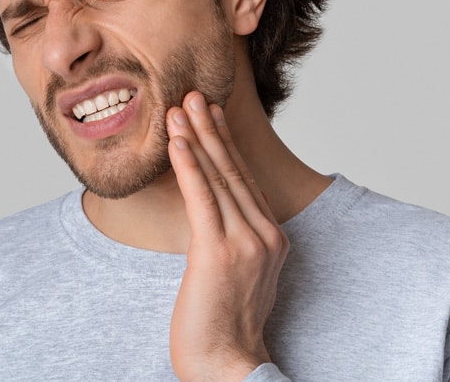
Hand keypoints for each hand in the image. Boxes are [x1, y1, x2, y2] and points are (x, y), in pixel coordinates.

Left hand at [166, 91, 289, 380]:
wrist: (227, 365)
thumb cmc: (223, 327)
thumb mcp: (236, 275)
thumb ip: (232, 242)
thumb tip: (210, 218)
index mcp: (272, 238)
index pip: (244, 180)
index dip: (225, 145)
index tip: (210, 116)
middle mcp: (265, 234)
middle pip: (234, 171)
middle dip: (212, 130)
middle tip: (194, 95)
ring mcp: (246, 242)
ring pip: (219, 178)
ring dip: (197, 137)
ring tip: (181, 107)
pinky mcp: (219, 252)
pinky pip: (202, 197)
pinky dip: (189, 164)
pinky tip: (177, 140)